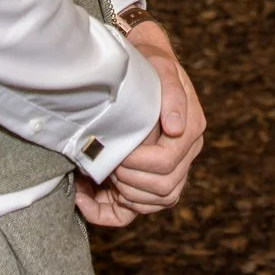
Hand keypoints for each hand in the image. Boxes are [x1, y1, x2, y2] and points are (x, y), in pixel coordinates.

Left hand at [87, 21, 205, 222]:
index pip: (167, 163)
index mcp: (191, 129)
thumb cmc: (149, 63)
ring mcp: (172, 168)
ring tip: (99, 173)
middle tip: (105, 160)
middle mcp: (186, 153)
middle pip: (164, 188)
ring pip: (156, 202)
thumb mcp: (160, 66)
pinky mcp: (151, 179)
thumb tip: (176, 128)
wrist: (142, 63)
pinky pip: (137, 210)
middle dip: (129, 179)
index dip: (138, 162)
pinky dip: (108, 211)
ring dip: (124, 195)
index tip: (116, 149)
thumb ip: (172, 93)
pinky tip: (84, 196)